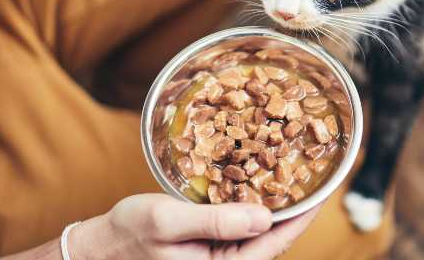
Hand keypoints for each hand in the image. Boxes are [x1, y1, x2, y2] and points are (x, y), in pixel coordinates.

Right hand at [69, 194, 320, 259]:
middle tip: (312, 173)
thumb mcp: (168, 221)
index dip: (302, 215)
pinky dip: (254, 205)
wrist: (100, 248)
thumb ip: (215, 221)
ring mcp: (219, 258)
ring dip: (276, 204)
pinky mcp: (211, 248)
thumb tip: (264, 217)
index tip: (322, 190)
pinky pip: (242, 228)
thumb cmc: (129, 235)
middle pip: (273, 238)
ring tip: (292, 174)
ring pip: (260, 232)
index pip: (275, 242)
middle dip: (295, 207)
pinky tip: (257, 184)